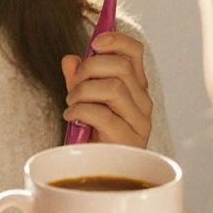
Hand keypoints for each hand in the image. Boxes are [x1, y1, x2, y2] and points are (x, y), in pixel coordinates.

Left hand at [61, 31, 152, 147]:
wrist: (96, 172)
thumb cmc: (92, 134)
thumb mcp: (82, 100)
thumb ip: (78, 79)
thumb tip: (70, 60)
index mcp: (135, 87)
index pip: (135, 52)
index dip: (116, 40)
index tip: (95, 42)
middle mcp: (143, 101)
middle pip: (121, 66)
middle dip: (90, 68)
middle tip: (73, 82)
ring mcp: (139, 121)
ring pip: (113, 87)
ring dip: (83, 91)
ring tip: (71, 102)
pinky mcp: (129, 139)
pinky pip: (102, 114)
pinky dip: (80, 111)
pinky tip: (71, 117)